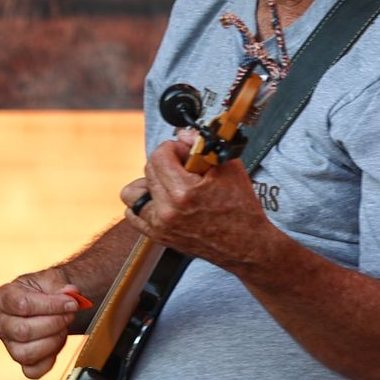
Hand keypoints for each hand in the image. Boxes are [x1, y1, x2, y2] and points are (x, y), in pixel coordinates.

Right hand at [0, 266, 82, 378]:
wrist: (47, 301)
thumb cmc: (44, 291)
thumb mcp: (51, 280)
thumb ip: (60, 285)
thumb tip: (70, 293)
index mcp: (1, 299)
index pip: (22, 305)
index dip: (51, 305)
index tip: (71, 303)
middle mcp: (0, 324)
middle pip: (23, 331)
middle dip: (54, 323)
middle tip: (70, 315)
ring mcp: (8, 345)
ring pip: (27, 353)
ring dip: (53, 341)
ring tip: (63, 328)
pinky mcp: (21, 361)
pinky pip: (33, 371)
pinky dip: (49, 361)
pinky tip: (57, 343)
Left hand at [122, 138, 277, 272]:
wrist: (246, 245)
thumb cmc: (241, 210)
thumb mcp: (228, 169)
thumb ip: (202, 146)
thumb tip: (183, 134)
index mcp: (183, 193)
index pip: (159, 155)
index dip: (174, 148)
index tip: (186, 153)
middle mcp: (167, 211)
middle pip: (149, 170)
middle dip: (166, 162)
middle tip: (184, 168)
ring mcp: (160, 226)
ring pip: (133, 192)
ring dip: (149, 183)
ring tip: (169, 184)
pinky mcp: (159, 236)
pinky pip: (133, 215)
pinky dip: (144, 204)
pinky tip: (161, 200)